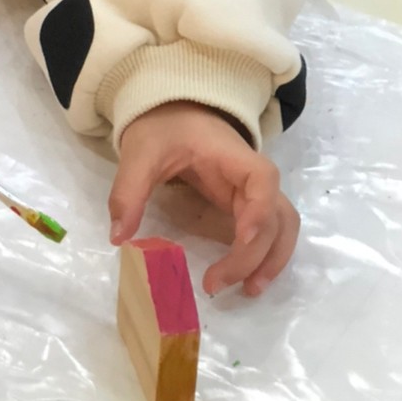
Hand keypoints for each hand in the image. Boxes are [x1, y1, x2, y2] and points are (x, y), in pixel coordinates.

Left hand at [109, 101, 299, 296]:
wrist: (171, 110)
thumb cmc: (161, 127)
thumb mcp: (139, 153)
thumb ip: (128, 191)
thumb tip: (119, 237)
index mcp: (231, 155)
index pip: (262, 179)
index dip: (260, 210)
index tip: (243, 237)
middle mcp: (251, 174)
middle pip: (274, 215)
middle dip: (254, 254)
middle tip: (216, 284)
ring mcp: (252, 190)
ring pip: (282, 225)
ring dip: (272, 259)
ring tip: (249, 291)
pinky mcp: (244, 203)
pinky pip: (269, 230)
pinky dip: (265, 255)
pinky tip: (247, 278)